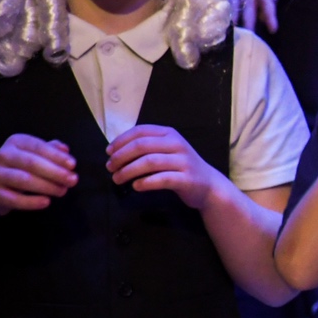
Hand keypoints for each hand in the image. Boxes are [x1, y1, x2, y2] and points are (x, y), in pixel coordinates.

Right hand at [0, 135, 76, 215]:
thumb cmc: (21, 168)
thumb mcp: (35, 155)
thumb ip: (50, 150)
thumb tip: (65, 149)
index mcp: (16, 142)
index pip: (39, 147)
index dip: (57, 156)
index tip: (73, 165)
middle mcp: (3, 155)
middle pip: (32, 163)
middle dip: (55, 172)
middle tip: (73, 180)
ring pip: (24, 180)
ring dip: (47, 186)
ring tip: (63, 191)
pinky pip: (14, 199)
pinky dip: (32, 201)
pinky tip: (46, 202)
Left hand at [107, 125, 223, 208]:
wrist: (209, 185)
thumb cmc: (182, 168)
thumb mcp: (167, 151)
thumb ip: (148, 147)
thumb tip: (116, 151)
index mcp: (170, 134)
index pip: (140, 131)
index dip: (121, 140)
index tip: (108, 152)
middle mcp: (177, 144)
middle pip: (142, 145)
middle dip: (121, 156)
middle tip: (109, 167)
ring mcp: (183, 161)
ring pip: (149, 162)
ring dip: (128, 171)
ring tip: (117, 179)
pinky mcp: (186, 179)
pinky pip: (161, 179)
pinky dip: (145, 182)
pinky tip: (135, 186)